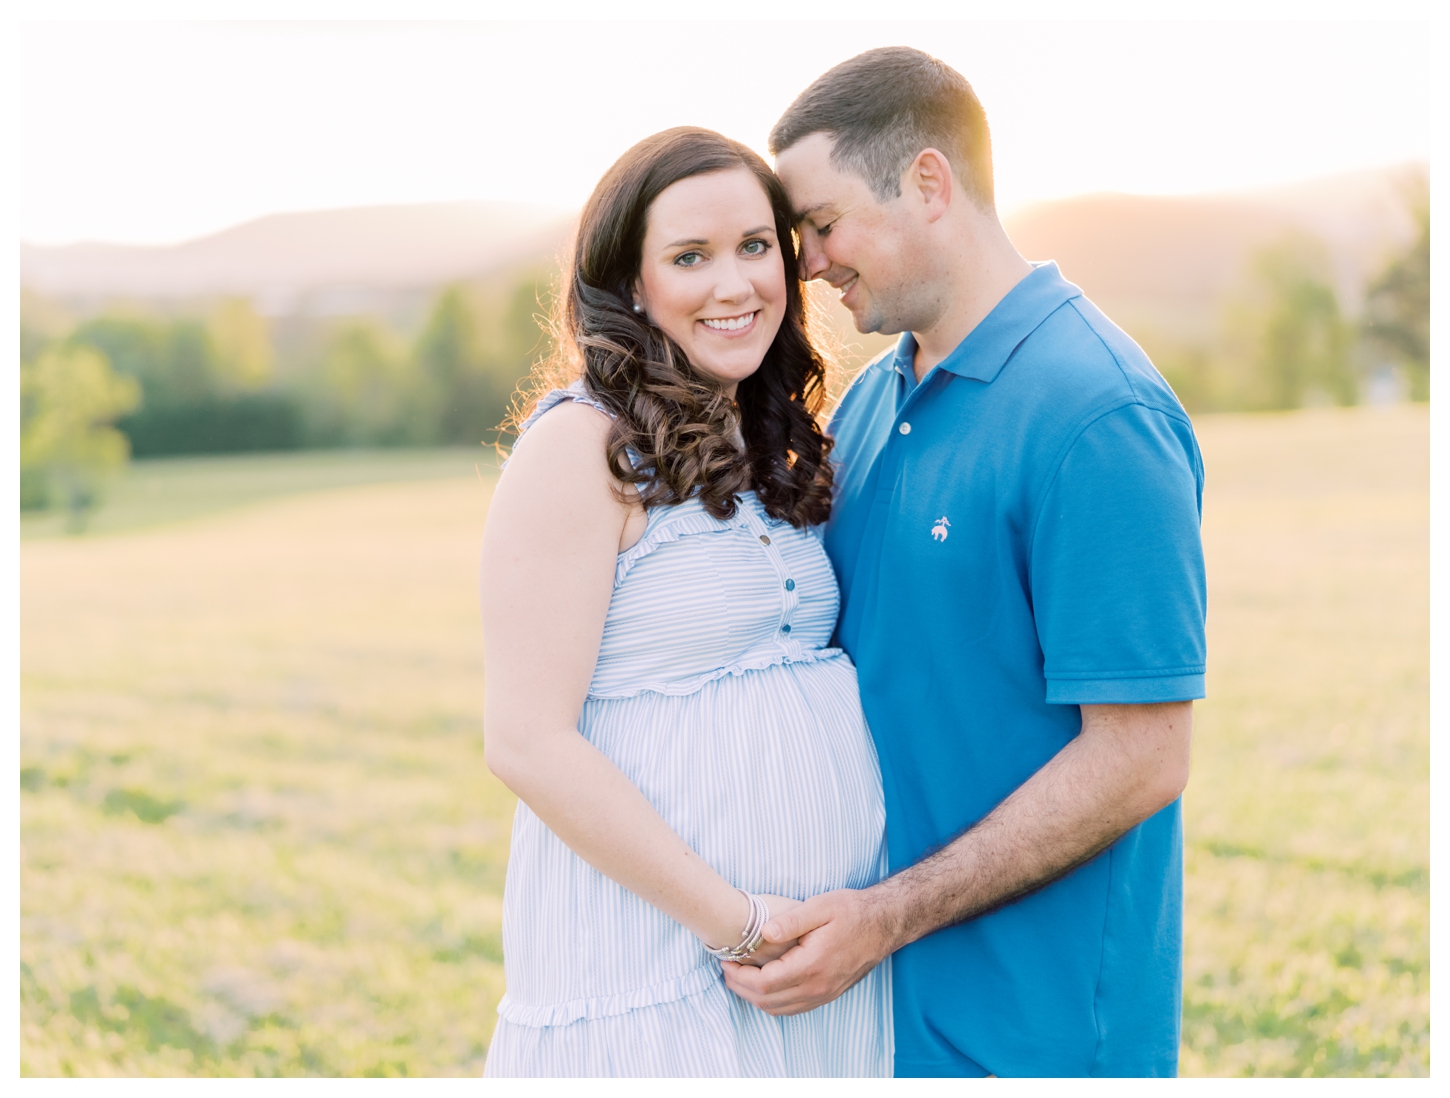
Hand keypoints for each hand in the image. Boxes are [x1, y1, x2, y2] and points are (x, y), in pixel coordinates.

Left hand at [721, 888, 895, 1014]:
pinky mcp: (827, 994)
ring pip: (779, 1009)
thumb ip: (790, 921)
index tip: (726, 959)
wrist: (883, 924)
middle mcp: (818, 986)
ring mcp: (823, 994)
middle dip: (741, 986)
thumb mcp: (820, 906)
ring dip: (754, 996)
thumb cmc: (852, 911)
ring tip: (740, 974)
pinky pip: (792, 1008)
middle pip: (767, 1000)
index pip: (765, 983)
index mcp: (812, 964)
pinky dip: (772, 1000)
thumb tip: (762, 933)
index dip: (739, 975)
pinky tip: (764, 982)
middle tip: (727, 966)